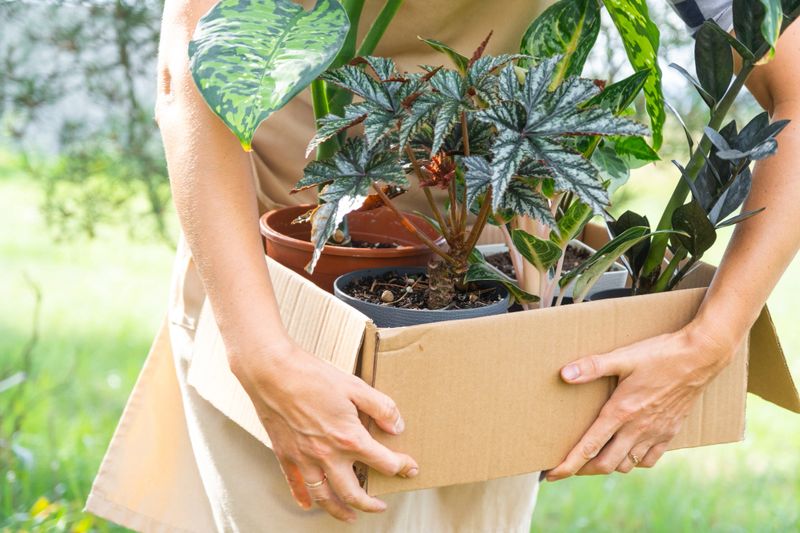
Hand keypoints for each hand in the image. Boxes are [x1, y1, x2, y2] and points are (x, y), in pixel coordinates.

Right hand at [230, 340, 417, 522]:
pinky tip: (308, 505)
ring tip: (350, 516)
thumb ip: (381, 407)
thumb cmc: (313, 376)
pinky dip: (303, 497)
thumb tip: (397, 426)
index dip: (401, 466)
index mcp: (349, 438)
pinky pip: (295, 484)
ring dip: (339, 510)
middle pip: (353, 492)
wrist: (273, 373)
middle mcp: (327, 455)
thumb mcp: (356, 386)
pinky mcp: (285, 454)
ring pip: (324, 497)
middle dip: (370, 503)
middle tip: (380, 505)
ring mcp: (304, 458)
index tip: (409, 468)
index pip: (383, 462)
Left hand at [545, 322, 736, 480]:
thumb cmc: (660, 355)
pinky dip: (635, 462)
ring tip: (594, 459)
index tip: (552, 475)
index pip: (589, 447)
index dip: (569, 464)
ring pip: (627, 464)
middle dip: (584, 469)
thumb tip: (565, 374)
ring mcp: (655, 433)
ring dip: (608, 465)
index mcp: (621, 412)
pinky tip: (628, 453)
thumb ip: (593, 366)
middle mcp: (637, 428)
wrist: (700, 357)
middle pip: (605, 463)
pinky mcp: (670, 432)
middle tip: (568, 467)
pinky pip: (649, 459)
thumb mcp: (624, 357)